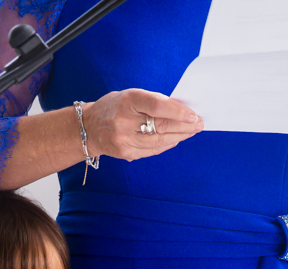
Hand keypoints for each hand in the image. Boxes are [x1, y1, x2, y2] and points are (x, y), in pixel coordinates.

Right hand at [82, 89, 203, 161]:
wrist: (89, 128)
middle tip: (199, 124)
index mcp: (127, 101)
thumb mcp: (131, 96)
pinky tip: (176, 139)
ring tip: (191, 131)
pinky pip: (153, 150)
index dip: (177, 111)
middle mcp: (124, 121)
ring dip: (179, 137)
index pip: (156, 106)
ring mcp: (124, 140)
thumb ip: (154, 102)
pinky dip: (167, 144)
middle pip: (161, 126)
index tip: (193, 115)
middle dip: (184, 126)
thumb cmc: (113, 107)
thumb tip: (181, 111)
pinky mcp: (126, 153)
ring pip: (159, 142)